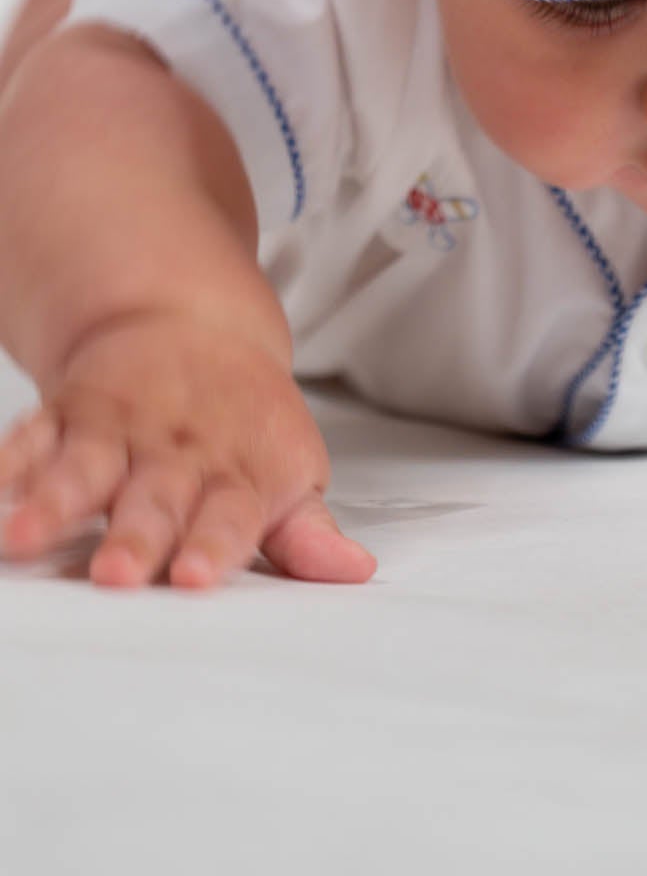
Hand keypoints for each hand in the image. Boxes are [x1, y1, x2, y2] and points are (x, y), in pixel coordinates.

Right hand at [0, 309, 376, 588]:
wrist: (199, 329)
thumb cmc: (247, 425)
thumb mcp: (291, 473)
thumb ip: (307, 533)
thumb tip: (353, 573)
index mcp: (238, 474)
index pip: (231, 516)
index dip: (215, 545)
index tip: (196, 576)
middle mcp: (176, 454)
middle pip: (154, 501)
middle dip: (134, 538)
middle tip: (116, 574)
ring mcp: (120, 431)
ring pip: (85, 469)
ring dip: (54, 503)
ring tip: (22, 536)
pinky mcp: (70, 414)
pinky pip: (33, 436)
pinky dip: (9, 460)